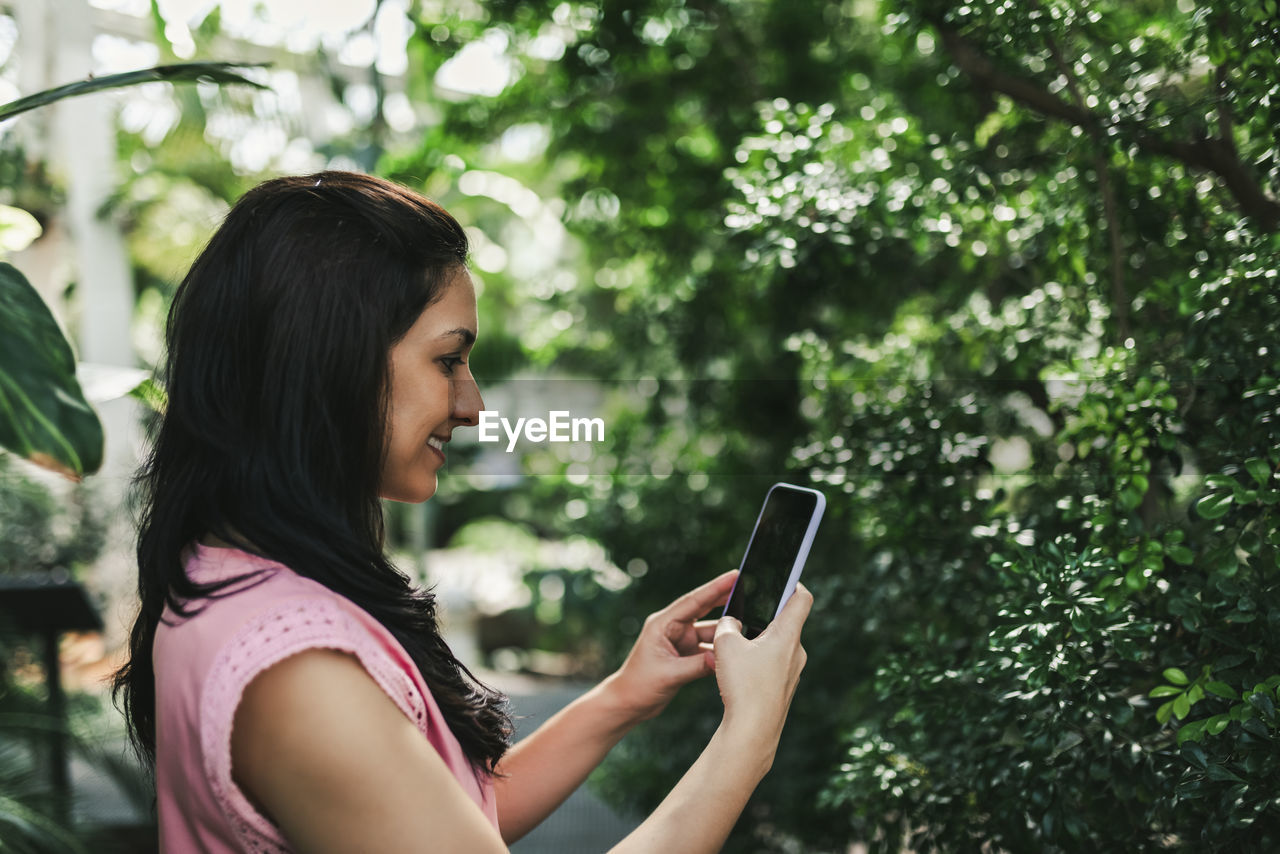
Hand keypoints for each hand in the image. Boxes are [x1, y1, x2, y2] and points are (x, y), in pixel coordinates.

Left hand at [604, 569, 737, 723]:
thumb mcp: (669, 674)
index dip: (715, 588)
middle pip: (703, 609)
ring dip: (725, 631)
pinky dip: (721, 649)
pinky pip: (709, 648)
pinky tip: (736, 648)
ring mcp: (680, 641)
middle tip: (746, 587)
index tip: (734, 576)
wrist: (629, 703)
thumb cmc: (639, 685)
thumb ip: (697, 665)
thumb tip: (723, 658)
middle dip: (724, 598)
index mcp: (663, 624)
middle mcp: (673, 628)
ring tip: (748, 627)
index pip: (693, 601)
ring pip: (709, 631)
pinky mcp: (686, 655)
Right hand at [713, 584, 810, 744]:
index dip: (793, 584)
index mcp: (788, 634)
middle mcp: (796, 651)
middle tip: (746, 613)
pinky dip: (758, 662)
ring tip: (735, 647)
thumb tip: (732, 622)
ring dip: (759, 641)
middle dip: (765, 616)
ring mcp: (792, 672)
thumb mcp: (726, 645)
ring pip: (777, 646)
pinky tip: (739, 671)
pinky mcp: (784, 688)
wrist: (753, 731)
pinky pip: (773, 666)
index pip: (802, 598)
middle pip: (786, 623)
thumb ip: (728, 625)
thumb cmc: (743, 685)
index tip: (783, 578)